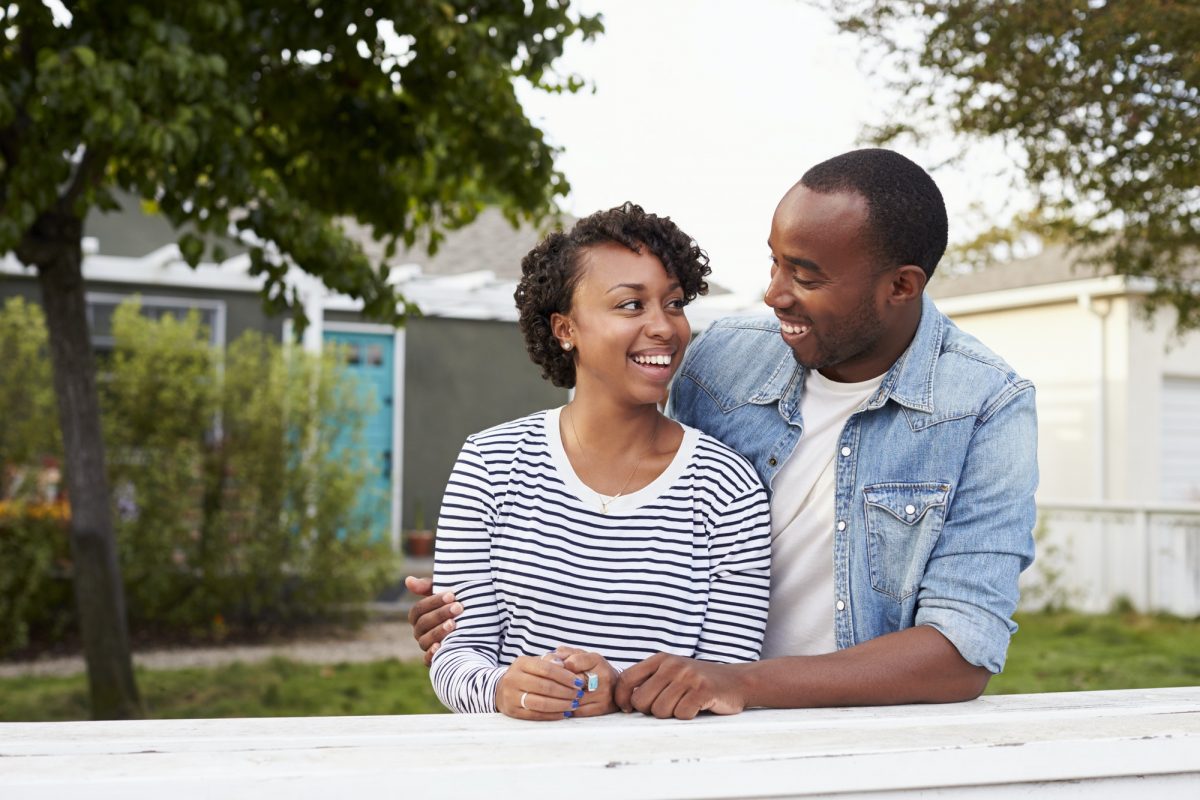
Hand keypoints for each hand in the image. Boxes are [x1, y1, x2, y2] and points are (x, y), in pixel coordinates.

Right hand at [404, 576, 462, 666]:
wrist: (478, 629)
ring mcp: (427, 647)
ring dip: (438, 631)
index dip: (433, 602)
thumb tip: (408, 580)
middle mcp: (420, 632)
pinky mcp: (436, 660)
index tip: (452, 595)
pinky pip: (427, 660)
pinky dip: (431, 655)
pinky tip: (440, 646)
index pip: (418, 609)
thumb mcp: (445, 596)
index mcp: (419, 617)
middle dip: (440, 614)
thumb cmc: (457, 607)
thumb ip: (428, 587)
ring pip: (425, 641)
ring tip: (454, 624)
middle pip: (422, 624)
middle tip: (459, 607)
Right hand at [497, 654, 587, 720]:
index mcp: (521, 663)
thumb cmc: (526, 674)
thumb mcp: (534, 663)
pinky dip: (553, 715)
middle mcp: (513, 679)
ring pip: (541, 703)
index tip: (579, 682)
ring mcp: (511, 696)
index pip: (547, 669)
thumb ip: (550, 661)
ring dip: (561, 705)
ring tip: (574, 704)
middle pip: (545, 687)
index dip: (565, 676)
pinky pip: (536, 715)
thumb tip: (566, 664)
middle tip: (579, 694)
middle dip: (565, 692)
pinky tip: (564, 713)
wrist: (501, 689)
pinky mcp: (513, 711)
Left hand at [552, 646, 618, 717]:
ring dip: (559, 698)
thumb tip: (548, 660)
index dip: (558, 667)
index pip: (572, 663)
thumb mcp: (579, 655)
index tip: (552, 670)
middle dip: (557, 684)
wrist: (614, 686)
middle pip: (571, 683)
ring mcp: (603, 694)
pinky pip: (577, 711)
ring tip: (550, 696)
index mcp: (596, 660)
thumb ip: (563, 653)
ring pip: (573, 698)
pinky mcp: (601, 708)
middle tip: (547, 685)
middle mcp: (603, 676)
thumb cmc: (591, 668)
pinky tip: (560, 705)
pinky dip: (566, 709)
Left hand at [615, 653, 747, 719]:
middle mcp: (672, 665)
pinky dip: (688, 716)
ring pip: (661, 711)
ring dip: (672, 714)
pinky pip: (681, 715)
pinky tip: (697, 707)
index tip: (628, 709)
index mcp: (661, 659)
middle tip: (668, 706)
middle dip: (651, 710)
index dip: (622, 698)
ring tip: (685, 704)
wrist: (737, 681)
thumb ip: (650, 680)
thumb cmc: (698, 682)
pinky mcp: (702, 690)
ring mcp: (688, 677)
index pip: (627, 678)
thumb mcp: (673, 672)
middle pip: (641, 701)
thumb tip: (623, 701)